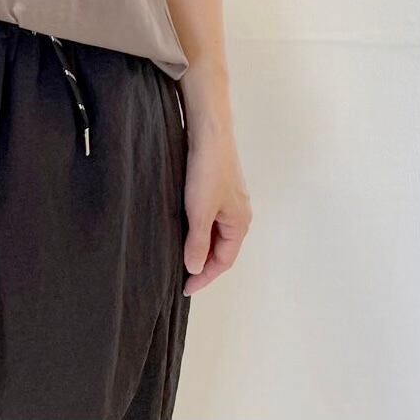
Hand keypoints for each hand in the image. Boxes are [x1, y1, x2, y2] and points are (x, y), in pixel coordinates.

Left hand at [180, 84, 252, 295]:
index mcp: (240, 223)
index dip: (205, 276)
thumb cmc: (207, 173)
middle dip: (204, 263)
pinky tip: (183, 227)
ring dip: (200, 245)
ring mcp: (229, 198)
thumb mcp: (199, 212)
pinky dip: (198, 228)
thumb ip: (197, 243)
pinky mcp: (217, 185)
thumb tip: (195, 267)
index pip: (224, 261)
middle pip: (222, 247)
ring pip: (215, 231)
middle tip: (180, 274)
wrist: (208, 132)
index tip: (185, 287)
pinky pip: (209, 216)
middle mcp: (238, 212)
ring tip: (180, 254)